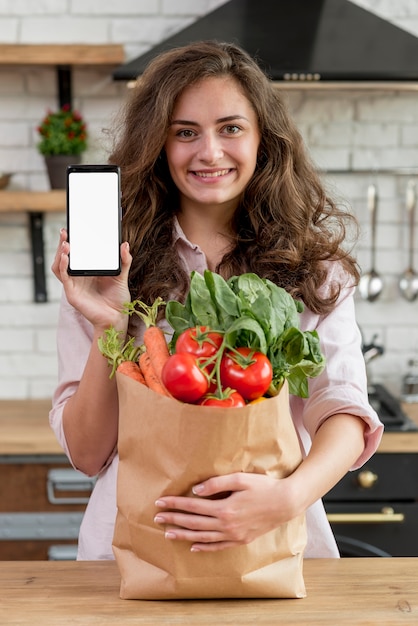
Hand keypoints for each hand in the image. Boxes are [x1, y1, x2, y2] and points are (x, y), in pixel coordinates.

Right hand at [51, 228, 131, 329]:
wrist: (117, 317)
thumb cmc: (118, 299)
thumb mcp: (122, 277)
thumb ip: (124, 261)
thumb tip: (125, 244)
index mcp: (88, 271)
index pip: (76, 254)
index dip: (73, 242)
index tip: (73, 228)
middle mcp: (79, 277)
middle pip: (65, 257)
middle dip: (63, 243)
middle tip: (65, 231)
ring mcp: (74, 285)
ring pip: (59, 266)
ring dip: (60, 253)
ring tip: (65, 243)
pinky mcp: (72, 293)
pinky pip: (64, 277)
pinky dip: (63, 266)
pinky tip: (66, 257)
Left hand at [154, 472, 298, 551]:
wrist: (286, 503)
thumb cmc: (263, 487)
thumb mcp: (240, 479)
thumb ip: (217, 483)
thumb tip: (196, 490)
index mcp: (224, 508)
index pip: (192, 507)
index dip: (175, 504)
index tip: (160, 502)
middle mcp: (226, 525)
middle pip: (193, 523)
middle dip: (173, 519)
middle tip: (156, 518)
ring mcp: (233, 535)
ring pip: (202, 537)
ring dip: (183, 535)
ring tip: (168, 533)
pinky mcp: (240, 540)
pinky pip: (218, 547)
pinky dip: (204, 547)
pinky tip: (193, 547)